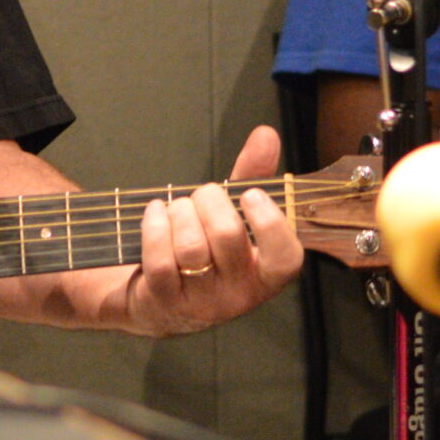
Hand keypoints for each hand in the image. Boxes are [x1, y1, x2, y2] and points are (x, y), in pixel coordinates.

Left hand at [120, 126, 304, 335]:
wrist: (160, 297)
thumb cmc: (207, 248)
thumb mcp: (234, 214)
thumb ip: (253, 176)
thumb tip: (266, 135)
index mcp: (265, 275)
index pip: (286, 259)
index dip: (270, 224)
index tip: (250, 194)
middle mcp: (239, 295)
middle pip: (227, 236)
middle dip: (208, 200)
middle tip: (202, 196)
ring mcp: (201, 303)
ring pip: (191, 246)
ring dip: (179, 212)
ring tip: (177, 207)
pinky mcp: (165, 303)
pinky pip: (160, 260)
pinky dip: (153, 226)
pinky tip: (154, 213)